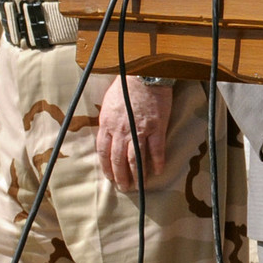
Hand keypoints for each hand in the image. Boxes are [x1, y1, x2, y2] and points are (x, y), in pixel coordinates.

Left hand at [97, 77, 172, 191]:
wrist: (145, 74)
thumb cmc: (126, 85)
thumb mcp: (109, 103)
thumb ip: (107, 121)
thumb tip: (107, 133)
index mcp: (108, 124)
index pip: (104, 152)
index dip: (107, 167)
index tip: (110, 177)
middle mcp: (121, 131)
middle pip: (118, 160)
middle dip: (121, 176)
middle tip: (124, 187)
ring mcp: (139, 130)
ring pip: (135, 159)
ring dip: (137, 174)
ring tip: (139, 185)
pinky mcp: (156, 127)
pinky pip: (156, 149)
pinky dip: (157, 162)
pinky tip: (158, 171)